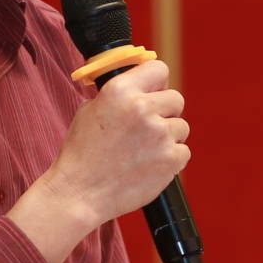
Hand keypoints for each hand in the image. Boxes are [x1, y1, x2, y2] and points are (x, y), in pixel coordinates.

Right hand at [14, 59, 189, 262]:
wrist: (79, 194)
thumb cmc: (81, 154)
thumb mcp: (90, 111)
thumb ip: (118, 94)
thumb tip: (139, 84)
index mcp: (120, 91)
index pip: (158, 69)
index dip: (157, 82)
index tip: (154, 91)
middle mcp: (142, 108)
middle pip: (175, 99)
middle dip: (165, 111)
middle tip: (148, 127)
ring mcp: (160, 134)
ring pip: (181, 127)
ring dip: (167, 137)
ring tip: (143, 151)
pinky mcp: (171, 159)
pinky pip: (183, 152)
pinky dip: (171, 159)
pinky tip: (149, 165)